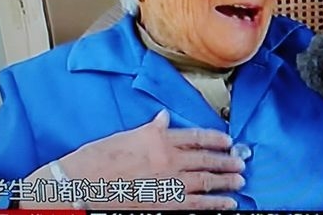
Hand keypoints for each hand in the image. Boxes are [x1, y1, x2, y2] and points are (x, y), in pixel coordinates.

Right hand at [22, 109, 244, 209]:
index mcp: (159, 138)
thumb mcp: (126, 136)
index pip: (196, 136)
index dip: (215, 139)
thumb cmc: (98, 158)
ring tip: (239, 181)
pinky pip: (198, 204)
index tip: (227, 141)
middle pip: (205, 159)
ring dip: (226, 181)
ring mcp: (169, 182)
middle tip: (239, 162)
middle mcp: (168, 158)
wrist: (82, 184)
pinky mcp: (166, 204)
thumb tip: (164, 118)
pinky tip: (228, 203)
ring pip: (206, 181)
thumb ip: (150, 129)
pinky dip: (216, 203)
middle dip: (225, 161)